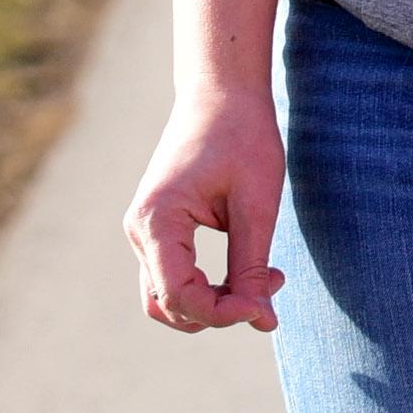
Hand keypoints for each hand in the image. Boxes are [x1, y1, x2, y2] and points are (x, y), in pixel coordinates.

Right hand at [121, 83, 286, 333]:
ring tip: (265, 279)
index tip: (266, 306)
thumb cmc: (242, 137)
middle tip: (272, 284)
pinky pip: (176, 276)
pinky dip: (209, 286)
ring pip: (169, 298)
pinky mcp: (158, 229)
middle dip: (220, 310)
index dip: (223, 313)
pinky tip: (251, 269)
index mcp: (157, 221)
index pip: (180, 296)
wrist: (220, 91)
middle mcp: (140, 231)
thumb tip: (260, 321)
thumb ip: (252, 265)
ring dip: (214, 302)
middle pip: (170, 306)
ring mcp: (145, 231)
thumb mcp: (256, 204)